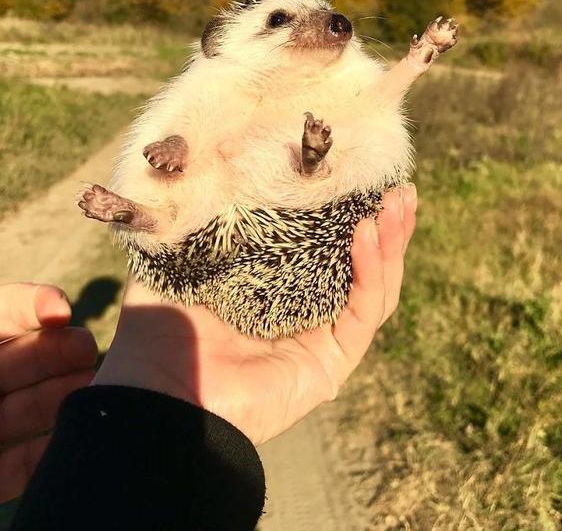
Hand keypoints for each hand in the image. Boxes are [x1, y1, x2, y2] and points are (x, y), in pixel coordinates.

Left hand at [0, 258, 97, 528]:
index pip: (6, 309)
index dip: (37, 304)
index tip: (62, 312)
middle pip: (34, 355)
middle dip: (66, 349)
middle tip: (90, 352)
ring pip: (40, 404)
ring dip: (71, 394)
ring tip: (99, 388)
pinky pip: (27, 463)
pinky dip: (55, 450)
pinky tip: (78, 437)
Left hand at [93, 185, 416, 444]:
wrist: (162, 392)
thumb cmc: (161, 329)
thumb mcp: (173, 260)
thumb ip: (188, 221)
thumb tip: (191, 168)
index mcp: (271, 287)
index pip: (323, 245)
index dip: (346, 211)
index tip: (362, 174)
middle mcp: (302, 310)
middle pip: (360, 265)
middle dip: (385, 226)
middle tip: (400, 189)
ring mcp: (320, 337)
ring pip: (374, 287)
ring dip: (390, 244)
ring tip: (397, 204)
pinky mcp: (331, 362)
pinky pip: (363, 313)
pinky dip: (371, 272)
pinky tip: (367, 234)